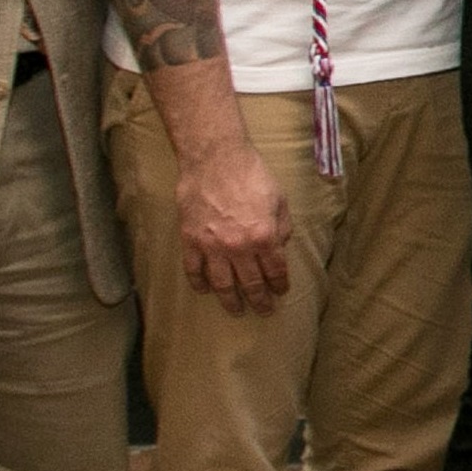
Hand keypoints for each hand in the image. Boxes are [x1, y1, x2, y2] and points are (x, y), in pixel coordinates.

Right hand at [175, 141, 294, 315]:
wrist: (215, 159)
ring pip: (221, 284)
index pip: (275, 270)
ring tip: (236, 311)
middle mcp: (238, 247)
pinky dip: (198, 283)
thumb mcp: (279, 199)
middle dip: (259, 300)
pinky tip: (204, 291)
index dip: (279, 284)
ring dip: (230, 301)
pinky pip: (193, 270)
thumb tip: (280, 247)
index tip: (281, 292)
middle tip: (264, 311)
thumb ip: (281, 227)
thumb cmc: (251, 175)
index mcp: (264, 236)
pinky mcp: (190, 241)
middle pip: (251, 283)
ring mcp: (212, 246)